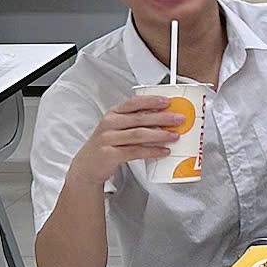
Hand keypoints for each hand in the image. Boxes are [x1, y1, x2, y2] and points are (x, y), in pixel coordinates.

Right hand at [77, 93, 197, 187]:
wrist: (87, 165)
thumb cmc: (107, 144)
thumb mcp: (117, 127)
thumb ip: (136, 121)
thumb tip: (165, 118)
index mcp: (113, 113)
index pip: (133, 103)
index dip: (151, 101)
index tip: (167, 101)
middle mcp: (109, 124)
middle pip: (139, 118)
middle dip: (162, 118)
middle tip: (179, 119)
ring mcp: (108, 139)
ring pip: (139, 134)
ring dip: (160, 134)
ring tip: (175, 136)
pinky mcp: (110, 155)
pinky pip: (135, 151)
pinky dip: (152, 151)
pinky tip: (163, 150)